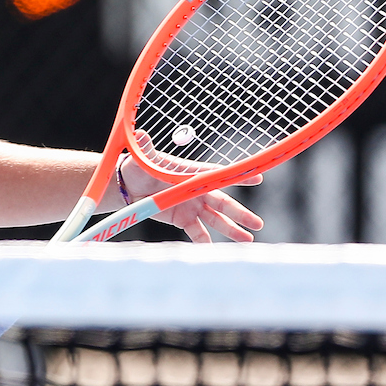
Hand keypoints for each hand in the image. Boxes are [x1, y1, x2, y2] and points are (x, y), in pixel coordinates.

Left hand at [120, 131, 263, 242]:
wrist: (128, 188)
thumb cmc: (138, 168)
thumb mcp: (143, 160)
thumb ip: (146, 149)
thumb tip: (140, 134)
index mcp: (191, 172)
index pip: (218, 174)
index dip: (237, 177)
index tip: (257, 178)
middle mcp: (196, 190)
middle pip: (222, 202)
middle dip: (239, 213)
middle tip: (257, 223)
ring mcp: (192, 206)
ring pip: (215, 219)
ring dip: (231, 229)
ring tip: (247, 240)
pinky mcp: (183, 219)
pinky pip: (197, 232)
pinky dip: (205, 241)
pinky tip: (215, 250)